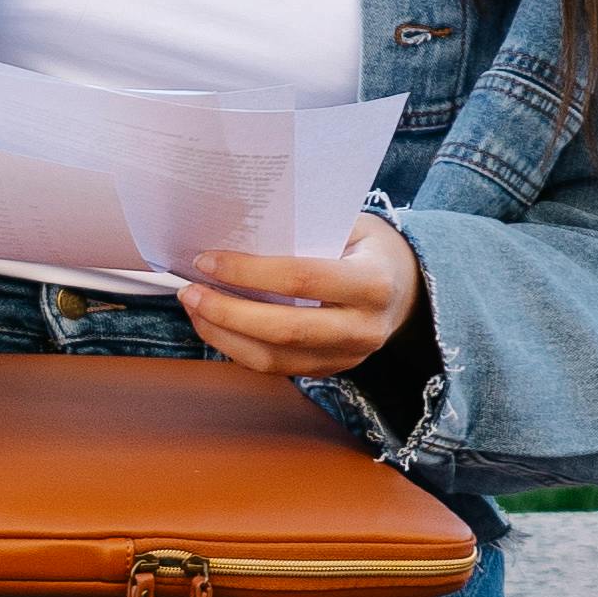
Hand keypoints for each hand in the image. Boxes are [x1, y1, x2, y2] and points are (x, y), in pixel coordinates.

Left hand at [178, 215, 422, 378]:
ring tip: (193, 307)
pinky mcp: (329, 371)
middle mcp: (364, 327)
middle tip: (189, 290)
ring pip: (273, 359)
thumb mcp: (350, 225)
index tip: (207, 260)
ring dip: (223, 335)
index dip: (249, 271)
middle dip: (227, 311)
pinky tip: (213, 324)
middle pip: (284, 329)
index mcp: (373, 283)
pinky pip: (274, 367)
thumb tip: (235, 231)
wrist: (408, 289)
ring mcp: (348, 357)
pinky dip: (236, 348)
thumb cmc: (369, 248)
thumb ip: (305, 230)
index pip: (302, 278)